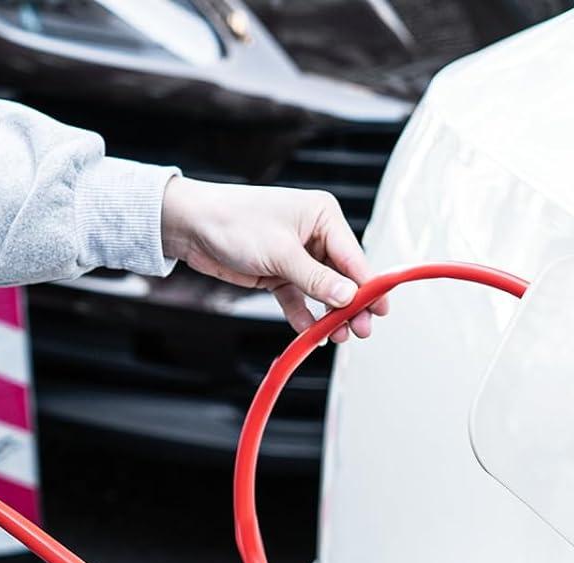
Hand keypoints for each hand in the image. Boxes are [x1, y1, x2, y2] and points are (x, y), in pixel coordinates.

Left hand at [160, 178, 388, 344]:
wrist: (194, 227)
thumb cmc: (234, 222)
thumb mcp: (281, 253)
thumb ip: (316, 278)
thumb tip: (348, 296)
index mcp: (322, 216)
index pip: (354, 256)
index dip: (368, 286)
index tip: (379, 310)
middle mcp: (313, 235)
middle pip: (342, 277)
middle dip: (351, 305)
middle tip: (360, 330)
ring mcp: (297, 257)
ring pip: (322, 292)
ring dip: (330, 315)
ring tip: (337, 335)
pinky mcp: (279, 274)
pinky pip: (299, 300)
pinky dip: (305, 317)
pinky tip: (311, 333)